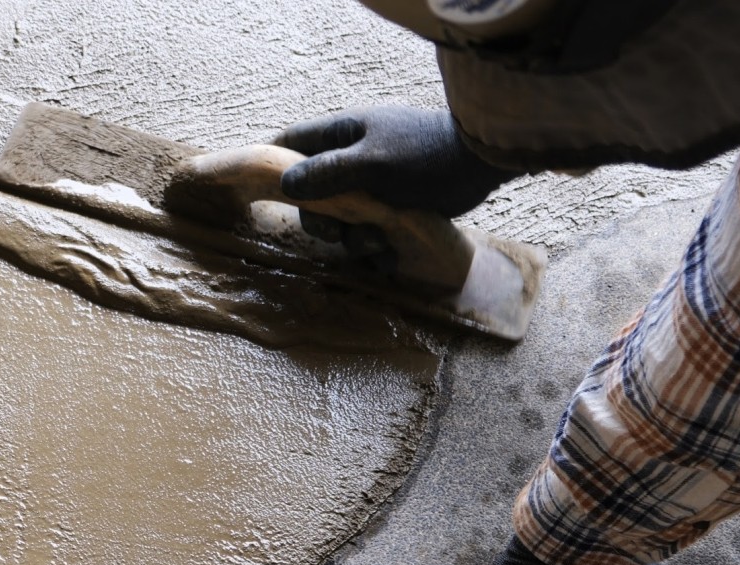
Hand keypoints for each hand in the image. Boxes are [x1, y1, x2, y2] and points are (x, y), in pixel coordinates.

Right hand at [275, 107, 513, 253]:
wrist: (478, 162)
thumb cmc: (423, 154)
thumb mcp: (371, 161)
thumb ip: (326, 173)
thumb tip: (286, 184)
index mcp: (342, 135)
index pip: (292, 143)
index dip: (272, 163)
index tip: (261, 189)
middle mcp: (351, 161)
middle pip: (312, 195)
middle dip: (320, 219)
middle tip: (334, 231)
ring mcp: (373, 186)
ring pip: (342, 221)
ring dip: (353, 238)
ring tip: (378, 240)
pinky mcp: (393, 209)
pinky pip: (369, 234)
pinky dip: (376, 249)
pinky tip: (390, 253)